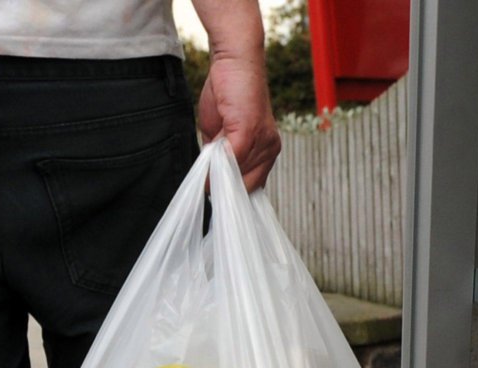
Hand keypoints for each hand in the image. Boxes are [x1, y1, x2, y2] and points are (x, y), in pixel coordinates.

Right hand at [198, 53, 280, 190]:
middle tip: (207, 184)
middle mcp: (270, 148)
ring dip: (218, 174)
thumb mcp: (220, 133)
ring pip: (238, 174)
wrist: (235, 61)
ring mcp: (263, 141)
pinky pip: (233, 158)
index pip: (253, 185)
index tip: (217, 196)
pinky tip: (208, 159)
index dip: (233, 191)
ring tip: (207, 164)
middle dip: (225, 186)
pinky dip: (218, 163)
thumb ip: (219, 155)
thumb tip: (210, 177)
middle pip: (247, 185)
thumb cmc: (228, 93)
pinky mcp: (250, 130)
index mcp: (266, 151)